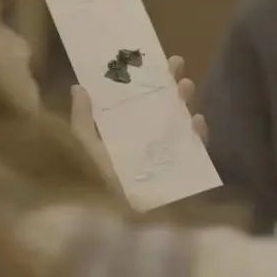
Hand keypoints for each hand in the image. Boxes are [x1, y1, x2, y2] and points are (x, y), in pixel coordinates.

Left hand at [70, 56, 207, 184]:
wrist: (109, 220)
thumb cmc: (93, 183)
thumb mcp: (83, 148)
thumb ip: (82, 120)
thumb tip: (78, 87)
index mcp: (124, 132)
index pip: (138, 100)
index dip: (147, 79)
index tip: (154, 57)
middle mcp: (146, 141)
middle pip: (162, 107)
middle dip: (171, 85)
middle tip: (176, 64)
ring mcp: (165, 156)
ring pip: (180, 124)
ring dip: (185, 104)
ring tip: (186, 87)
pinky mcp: (180, 172)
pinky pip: (194, 152)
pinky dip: (198, 137)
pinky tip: (197, 122)